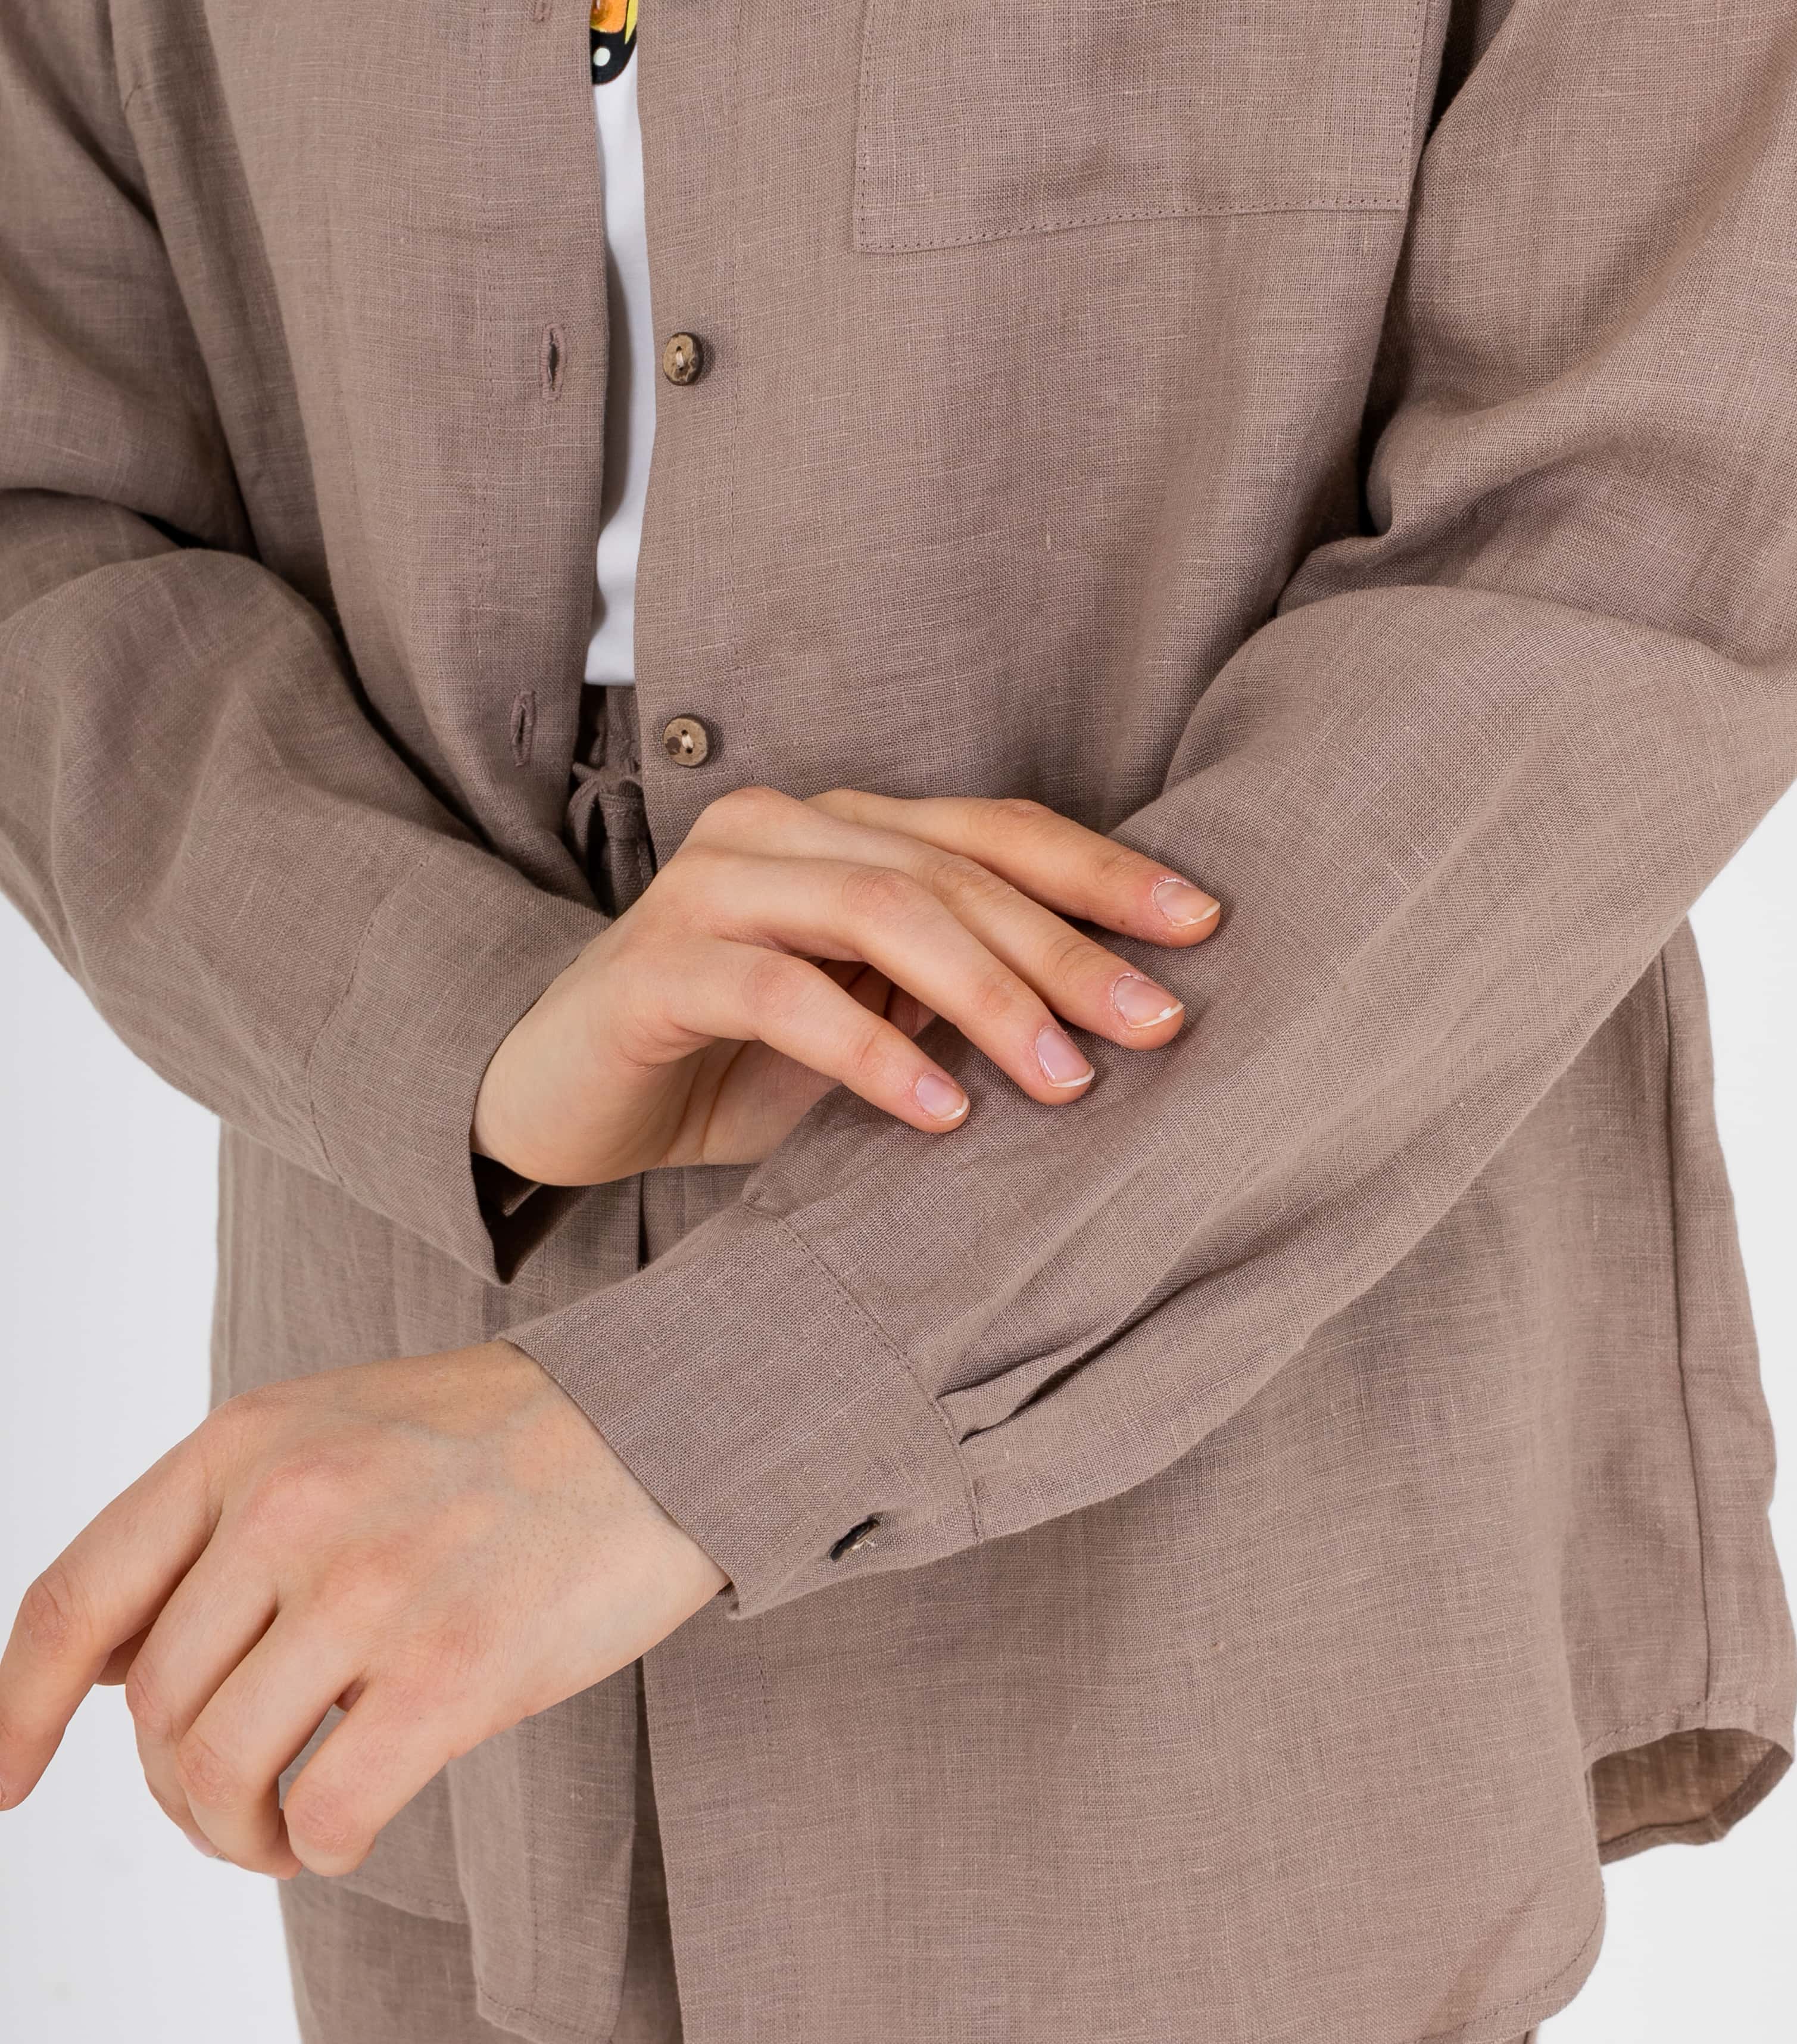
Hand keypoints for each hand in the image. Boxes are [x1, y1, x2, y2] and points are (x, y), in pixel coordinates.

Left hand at [0, 1344, 722, 1876]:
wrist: (663, 1422)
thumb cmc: (499, 1442)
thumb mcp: (329, 1432)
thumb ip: (218, 1528)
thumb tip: (107, 1671)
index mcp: (245, 1447)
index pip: (74, 1598)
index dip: (14, 1707)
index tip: (3, 1779)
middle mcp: (290, 1510)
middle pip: (155, 1714)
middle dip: (177, 1790)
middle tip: (234, 1806)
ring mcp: (371, 1590)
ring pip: (221, 1774)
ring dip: (239, 1834)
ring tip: (285, 1828)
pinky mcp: (453, 1671)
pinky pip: (327, 1812)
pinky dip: (320, 1849)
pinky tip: (349, 1830)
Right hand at [473, 784, 1221, 1185]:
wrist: (565, 1104)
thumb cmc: (734, 1064)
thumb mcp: (870, 1020)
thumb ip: (957, 995)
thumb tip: (1114, 1024)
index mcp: (844, 828)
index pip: (993, 832)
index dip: (1101, 873)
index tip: (1203, 926)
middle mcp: (781, 831)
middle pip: (952, 870)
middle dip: (1066, 949)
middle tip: (1156, 1025)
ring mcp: (713, 888)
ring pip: (879, 909)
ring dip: (986, 996)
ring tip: (1065, 1080)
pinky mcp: (658, 965)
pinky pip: (783, 993)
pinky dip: (871, 1050)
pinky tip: (938, 1113)